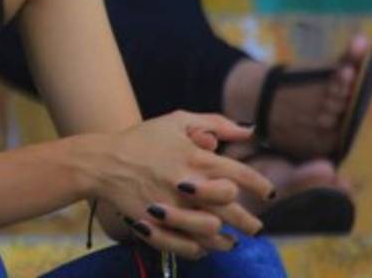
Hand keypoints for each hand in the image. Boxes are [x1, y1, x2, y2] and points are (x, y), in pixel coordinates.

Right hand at [94, 111, 274, 259]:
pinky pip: (188, 246)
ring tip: (232, 241)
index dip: (261, 187)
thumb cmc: (142, 139)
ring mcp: (173, 209)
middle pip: (233, 211)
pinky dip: (201, 249)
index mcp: (196, 158)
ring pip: (214, 234)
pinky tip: (205, 246)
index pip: (242, 176)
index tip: (268, 194)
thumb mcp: (177, 121)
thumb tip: (250, 131)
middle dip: (249, 222)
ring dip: (228, 240)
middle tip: (255, 227)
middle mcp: (189, 185)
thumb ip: (216, 123)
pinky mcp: (158, 226)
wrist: (103, 162)